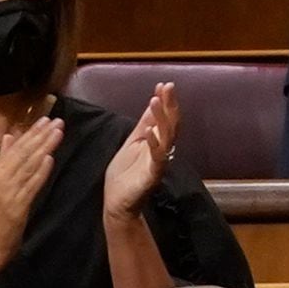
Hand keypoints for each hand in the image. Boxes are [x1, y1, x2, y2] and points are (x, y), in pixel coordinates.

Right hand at [0, 115, 61, 271]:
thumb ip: (3, 161)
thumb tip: (8, 137)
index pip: (16, 148)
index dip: (31, 132)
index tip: (45, 119)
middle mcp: (1, 179)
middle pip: (23, 153)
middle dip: (41, 135)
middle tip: (57, 120)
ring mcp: (8, 192)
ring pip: (28, 166)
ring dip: (44, 148)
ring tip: (57, 133)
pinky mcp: (17, 206)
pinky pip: (30, 186)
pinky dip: (40, 172)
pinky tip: (49, 159)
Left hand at [102, 82, 177, 219]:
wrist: (117, 203)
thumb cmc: (125, 175)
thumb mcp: (133, 142)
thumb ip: (144, 124)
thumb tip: (153, 102)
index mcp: (156, 142)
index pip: (165, 118)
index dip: (166, 102)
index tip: (164, 85)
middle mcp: (161, 151)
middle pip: (171, 125)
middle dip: (170, 106)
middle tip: (169, 87)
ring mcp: (158, 163)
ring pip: (166, 139)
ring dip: (162, 119)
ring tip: (156, 101)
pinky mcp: (151, 176)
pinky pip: (157, 159)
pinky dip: (154, 144)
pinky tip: (150, 131)